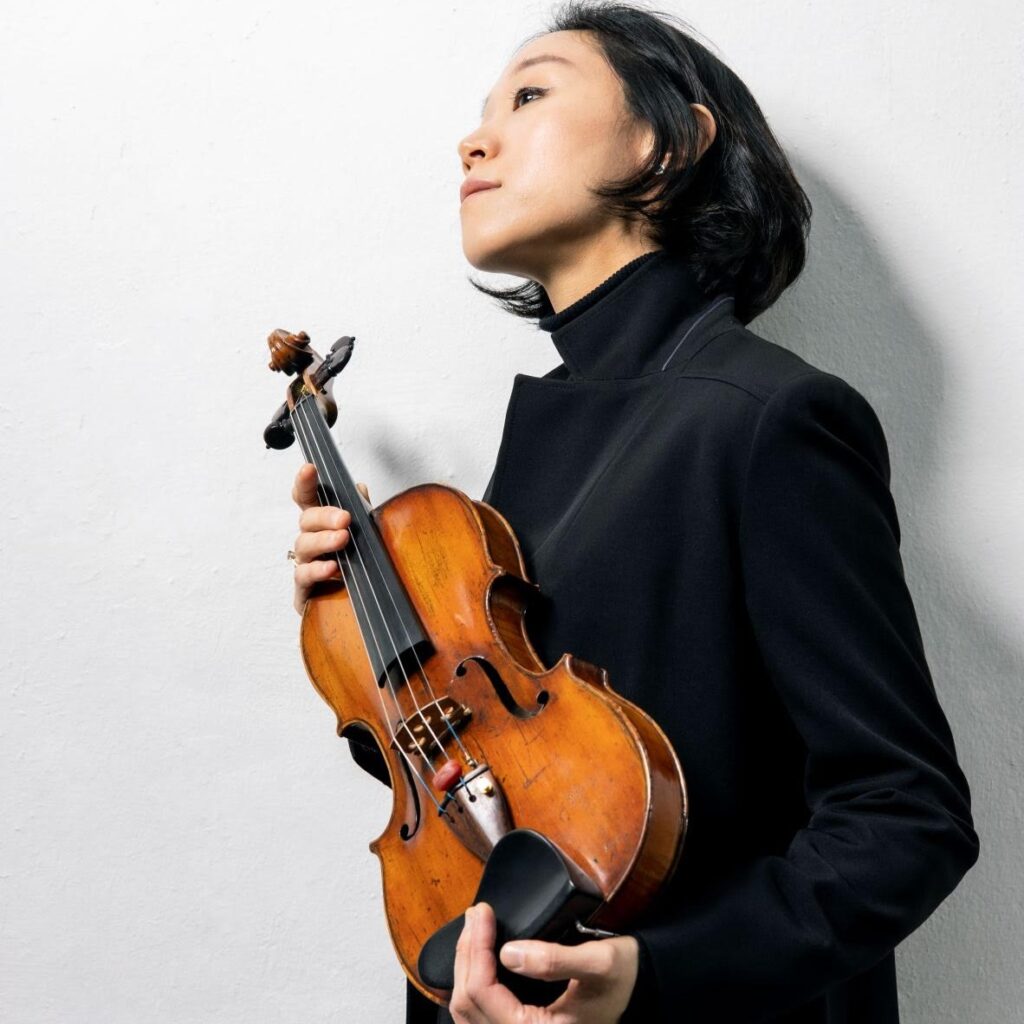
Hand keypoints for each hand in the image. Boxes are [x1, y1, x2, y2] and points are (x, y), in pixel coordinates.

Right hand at [290, 462, 368, 614]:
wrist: (363, 613)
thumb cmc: (361, 568)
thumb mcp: (368, 536)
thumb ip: (361, 512)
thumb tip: (360, 487)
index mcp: (323, 525)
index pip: (308, 498)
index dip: (305, 483)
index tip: (309, 469)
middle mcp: (311, 542)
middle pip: (306, 519)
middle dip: (325, 516)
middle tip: (344, 519)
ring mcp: (305, 565)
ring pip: (304, 546)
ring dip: (324, 541)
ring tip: (343, 540)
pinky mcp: (304, 592)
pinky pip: (304, 577)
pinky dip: (318, 571)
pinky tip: (332, 568)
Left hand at [448, 902, 639, 1023]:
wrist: (638, 994)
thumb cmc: (623, 981)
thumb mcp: (598, 963)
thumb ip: (555, 960)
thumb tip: (509, 952)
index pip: (482, 991)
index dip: (475, 947)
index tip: (483, 911)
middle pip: (467, 1003)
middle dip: (466, 953)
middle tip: (476, 914)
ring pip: (468, 1012)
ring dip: (465, 969)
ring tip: (474, 931)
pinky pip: (480, 1016)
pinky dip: (472, 987)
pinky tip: (476, 961)